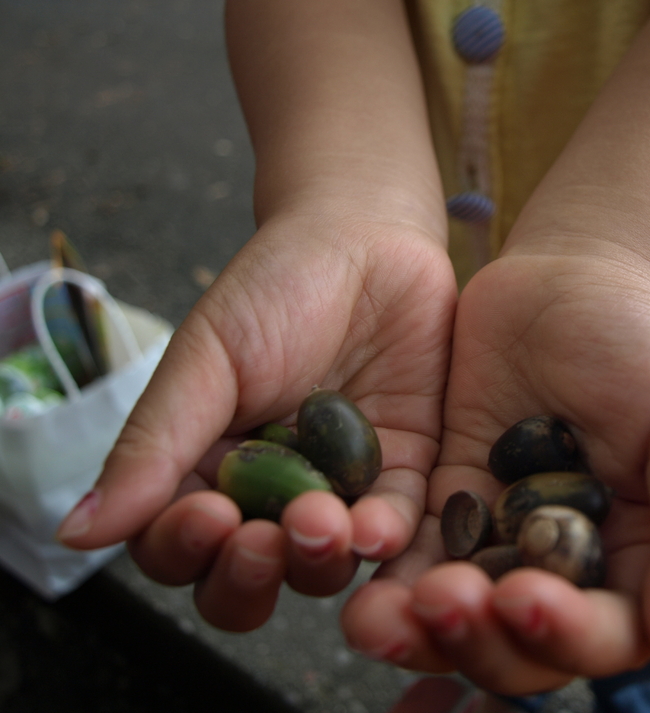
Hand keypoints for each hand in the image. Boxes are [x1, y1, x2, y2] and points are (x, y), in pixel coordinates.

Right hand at [57, 211, 456, 630]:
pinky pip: (396, 526)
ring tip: (322, 524)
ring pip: (323, 564)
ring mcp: (341, 492)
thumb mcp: (206, 358)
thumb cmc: (273, 289)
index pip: (180, 545)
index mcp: (208, 473)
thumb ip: (152, 444)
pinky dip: (384, 538)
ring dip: (318, 560)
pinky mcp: (406, 475)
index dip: (186, 548)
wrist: (368, 241)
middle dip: (251, 573)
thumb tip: (76, 531)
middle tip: (262, 538)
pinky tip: (376, 530)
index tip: (206, 516)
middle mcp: (273, 497)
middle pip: (251, 577)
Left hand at [341, 249, 649, 692]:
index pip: (607, 637)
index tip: (523, 598)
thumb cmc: (645, 346)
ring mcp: (501, 542)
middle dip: (479, 641)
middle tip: (442, 601)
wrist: (568, 277)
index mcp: (638, 565)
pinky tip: (360, 591)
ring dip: (419, 633)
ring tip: (378, 617)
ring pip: (459, 621)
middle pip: (522, 649)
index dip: (567, 638)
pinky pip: (411, 561)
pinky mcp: (445, 506)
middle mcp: (567, 571)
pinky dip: (387, 584)